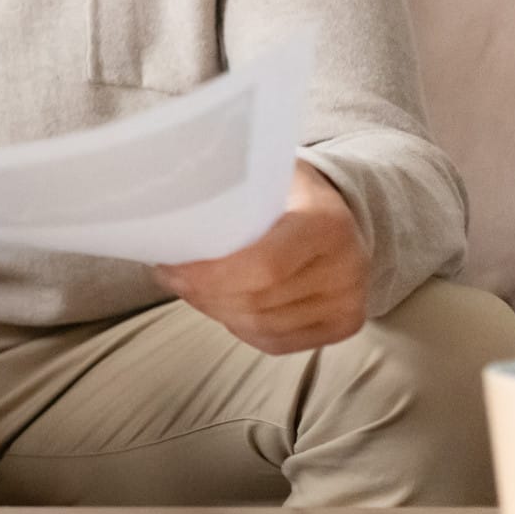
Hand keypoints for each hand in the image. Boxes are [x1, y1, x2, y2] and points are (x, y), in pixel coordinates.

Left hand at [153, 162, 368, 354]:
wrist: (342, 212)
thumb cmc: (289, 191)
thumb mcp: (265, 172)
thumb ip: (229, 189)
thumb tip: (166, 206)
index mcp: (327, 221)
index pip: (263, 266)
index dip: (210, 275)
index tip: (171, 265)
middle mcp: (347, 266)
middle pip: (257, 300)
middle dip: (204, 293)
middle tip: (171, 276)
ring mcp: (348, 301)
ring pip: (261, 325)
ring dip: (217, 309)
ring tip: (193, 287)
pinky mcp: (344, 325)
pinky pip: (276, 342)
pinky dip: (241, 327)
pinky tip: (224, 305)